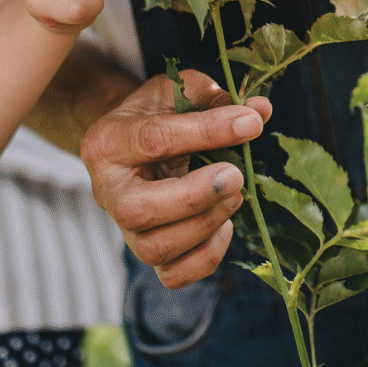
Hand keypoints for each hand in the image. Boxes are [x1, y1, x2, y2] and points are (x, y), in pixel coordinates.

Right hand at [80, 68, 275, 288]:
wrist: (136, 142)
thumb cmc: (160, 112)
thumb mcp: (180, 91)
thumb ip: (216, 98)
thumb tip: (261, 110)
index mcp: (107, 141)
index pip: (152, 140)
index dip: (206, 132)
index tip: (250, 124)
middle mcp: (107, 191)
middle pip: (138, 209)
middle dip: (195, 196)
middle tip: (236, 175)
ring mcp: (124, 228)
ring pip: (156, 247)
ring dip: (206, 224)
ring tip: (235, 194)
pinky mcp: (146, 253)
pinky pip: (173, 274)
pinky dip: (206, 256)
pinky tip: (224, 225)